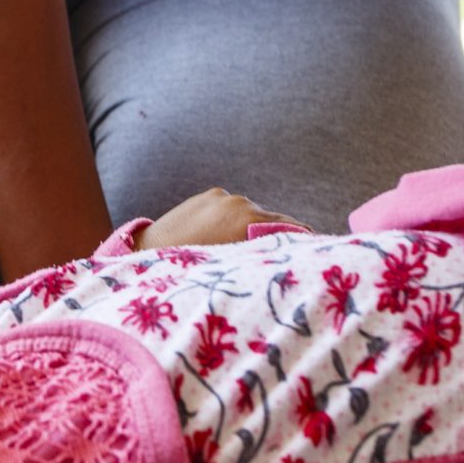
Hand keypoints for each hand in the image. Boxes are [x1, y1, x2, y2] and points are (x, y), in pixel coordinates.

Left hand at [138, 187, 311, 249]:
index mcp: (245, 217)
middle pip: (271, 217)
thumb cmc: (190, 267)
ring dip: (255, 227)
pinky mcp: (208, 195)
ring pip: (251, 213)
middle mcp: (237, 201)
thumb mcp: (231, 265)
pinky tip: (233, 237)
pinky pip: (232, 209)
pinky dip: (237, 221)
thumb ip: (260, 254)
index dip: (302, 236)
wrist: (148, 250)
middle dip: (281, 233)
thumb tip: (285, 252)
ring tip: (257, 247)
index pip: (286, 225)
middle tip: (293, 250)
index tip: (315, 245)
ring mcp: (221, 196)